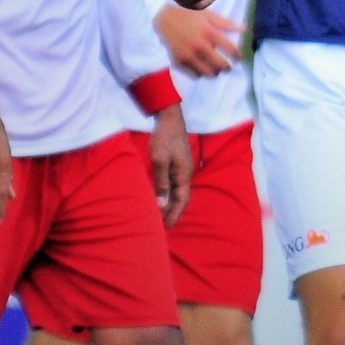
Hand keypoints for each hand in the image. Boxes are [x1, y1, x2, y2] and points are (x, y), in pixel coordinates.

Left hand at [147, 106, 191, 227]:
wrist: (169, 116)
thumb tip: (162, 205)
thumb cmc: (164, 137)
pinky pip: (174, 183)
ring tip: (161, 215)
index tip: (167, 228)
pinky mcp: (176, 162)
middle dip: (174, 212)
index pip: (182, 201)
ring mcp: (181, 167)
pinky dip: (168, 193)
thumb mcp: (160, 160)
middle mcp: (185, 173)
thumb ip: (161, 183)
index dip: (175, 215)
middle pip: (182, 198)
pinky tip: (161, 196)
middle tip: (163, 226)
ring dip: (171, 203)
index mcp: (184, 174)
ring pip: (178, 191)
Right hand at [154, 5, 242, 77]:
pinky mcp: (179, 63)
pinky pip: (196, 75)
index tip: (238, 58)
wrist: (165, 19)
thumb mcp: (209, 16)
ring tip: (215, 68)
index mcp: (210, 33)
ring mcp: (189, 56)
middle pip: (221, 66)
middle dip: (228, 67)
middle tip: (228, 66)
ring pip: (209, 74)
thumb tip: (245, 29)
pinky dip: (201, 74)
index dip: (238, 56)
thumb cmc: (190, 17)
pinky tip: (201, 67)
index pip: (232, 50)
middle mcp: (201, 46)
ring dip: (215, 72)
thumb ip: (227, 24)